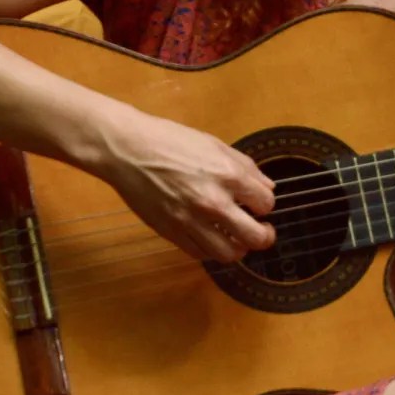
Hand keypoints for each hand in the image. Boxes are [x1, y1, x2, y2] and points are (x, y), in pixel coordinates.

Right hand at [95, 104, 274, 265]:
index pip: (266, 203)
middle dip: (264, 236)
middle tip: (262, 231)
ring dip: (239, 248)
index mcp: (228, 174)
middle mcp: (213, 201)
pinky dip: (210, 249)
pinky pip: (201, 254)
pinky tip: (210, 237)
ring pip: (229, 254)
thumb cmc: (168, 140)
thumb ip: (245, 167)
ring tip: (236, 238)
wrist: (127, 150)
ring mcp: (191, 221)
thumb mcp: (214, 144)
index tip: (258, 203)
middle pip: (255, 238)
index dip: (265, 204)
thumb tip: (266, 187)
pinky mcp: (172, 233)